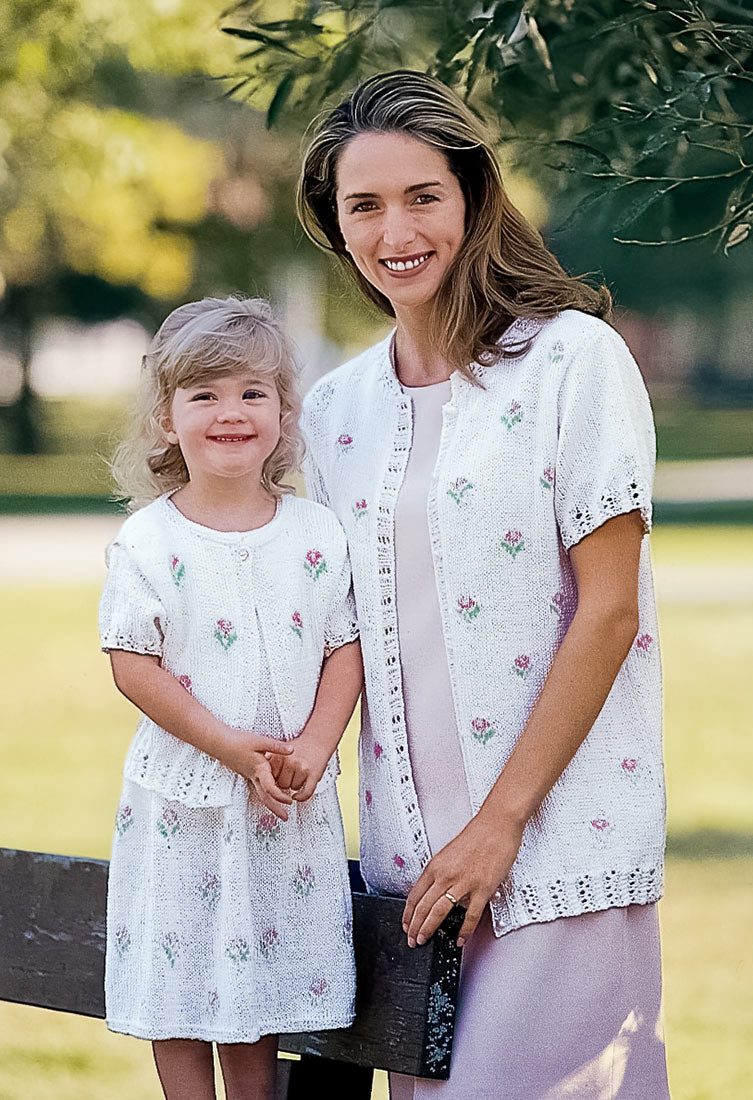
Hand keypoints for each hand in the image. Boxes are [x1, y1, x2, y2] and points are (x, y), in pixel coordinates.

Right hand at [222, 732, 293, 819]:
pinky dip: (267, 794)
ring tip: (281, 810)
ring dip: (271, 803)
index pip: (270, 788)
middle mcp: (254, 776)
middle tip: (285, 818)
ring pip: (261, 794)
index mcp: (258, 769)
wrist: (219, 743)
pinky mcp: (248, 774)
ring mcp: (250, 776)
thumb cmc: (237, 741)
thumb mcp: (259, 741)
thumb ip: (276, 746)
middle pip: (265, 797)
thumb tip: (292, 750)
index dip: (280, 796)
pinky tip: (273, 793)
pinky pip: (259, 787)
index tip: (289, 801)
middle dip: (275, 809)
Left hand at [267, 737, 331, 801]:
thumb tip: (260, 774)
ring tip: (299, 775)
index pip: (271, 777)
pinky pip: (305, 793)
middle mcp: (290, 762)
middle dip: (286, 783)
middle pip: (282, 784)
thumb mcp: (281, 750)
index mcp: (279, 756)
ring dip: (296, 786)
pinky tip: (298, 796)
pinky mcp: (314, 774)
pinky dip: (301, 797)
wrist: (318, 740)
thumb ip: (270, 760)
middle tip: (291, 775)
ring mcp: (302, 768)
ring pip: (294, 788)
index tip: (278, 776)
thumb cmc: (299, 747)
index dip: (275, 778)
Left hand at [402, 811, 524, 948]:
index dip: (408, 914)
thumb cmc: (477, 836)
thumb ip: (441, 873)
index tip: (406, 925)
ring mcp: (463, 883)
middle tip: (412, 940)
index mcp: (436, 865)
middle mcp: (446, 875)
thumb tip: (436, 893)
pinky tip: (460, 940)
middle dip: (414, 927)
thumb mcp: (449, 853)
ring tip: (424, 941)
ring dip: (428, 929)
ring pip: (439, 912)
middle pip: (423, 907)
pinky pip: (470, 916)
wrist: (497, 825)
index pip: (414, 895)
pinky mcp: (482, 889)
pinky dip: (464, 932)